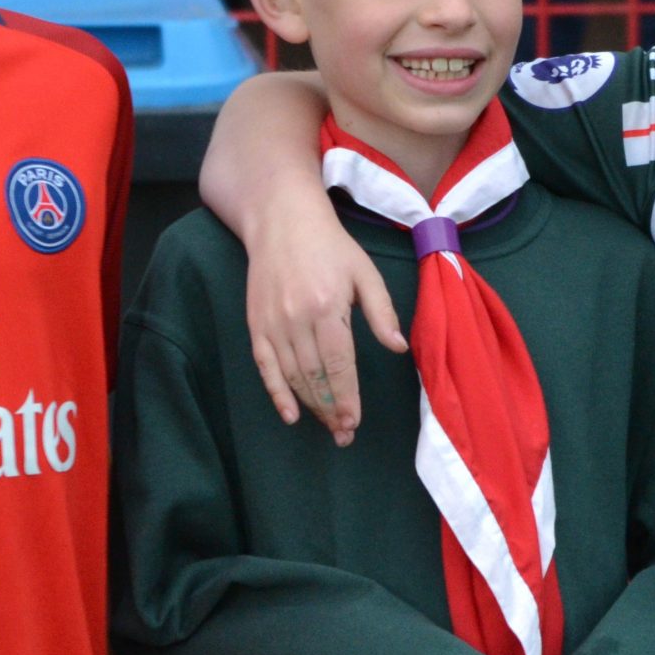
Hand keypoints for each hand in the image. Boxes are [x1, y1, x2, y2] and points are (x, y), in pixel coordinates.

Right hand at [246, 210, 405, 445]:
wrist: (281, 220)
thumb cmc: (330, 245)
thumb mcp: (365, 272)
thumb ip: (382, 312)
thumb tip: (398, 348)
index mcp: (327, 306)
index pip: (338, 365)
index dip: (346, 397)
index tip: (354, 421)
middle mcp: (296, 319)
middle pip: (315, 377)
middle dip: (330, 410)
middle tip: (345, 434)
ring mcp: (273, 323)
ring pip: (292, 376)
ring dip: (310, 406)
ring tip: (328, 427)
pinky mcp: (255, 324)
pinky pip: (265, 366)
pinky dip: (276, 394)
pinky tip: (290, 415)